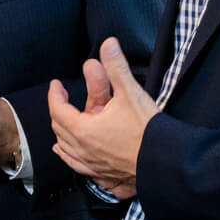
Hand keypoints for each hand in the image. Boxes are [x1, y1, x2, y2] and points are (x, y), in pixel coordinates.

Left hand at [47, 37, 155, 198]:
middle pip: (60, 129)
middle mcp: (82, 150)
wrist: (165, 162)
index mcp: (83, 130)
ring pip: (66, 150)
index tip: (56, 84)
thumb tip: (108, 44)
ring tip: (60, 126)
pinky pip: (77, 166)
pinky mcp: (103, 176)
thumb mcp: (130, 93)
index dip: (55, 94)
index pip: (58, 110)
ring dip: (62, 134)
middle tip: (61, 99)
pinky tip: (66, 154)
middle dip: (58, 111)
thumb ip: (116, 67)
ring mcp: (92, 166)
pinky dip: (69, 156)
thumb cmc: (146, 130)